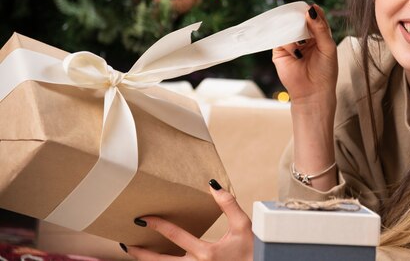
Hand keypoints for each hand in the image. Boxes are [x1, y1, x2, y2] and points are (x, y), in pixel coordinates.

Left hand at [124, 179, 252, 260]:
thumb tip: (213, 184)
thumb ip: (228, 204)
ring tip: (135, 252)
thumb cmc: (253, 250)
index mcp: (207, 253)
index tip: (143, 218)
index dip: (158, 225)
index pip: (176, 237)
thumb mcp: (243, 225)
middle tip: (127, 243)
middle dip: (141, 253)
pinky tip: (156, 259)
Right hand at [272, 4, 337, 103]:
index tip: (311, 7)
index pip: (315, 17)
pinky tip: (292, 46)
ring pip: (288, 27)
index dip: (313, 11)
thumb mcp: (328, 47)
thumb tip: (311, 9)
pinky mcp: (280, 51)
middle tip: (302, 15)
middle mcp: (304, 38)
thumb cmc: (325, 71)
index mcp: (318, 35)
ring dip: (291, 26)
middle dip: (300, 16)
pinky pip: (279, 38)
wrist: (313, 92)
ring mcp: (291, 44)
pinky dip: (285, 39)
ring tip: (298, 32)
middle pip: (300, 20)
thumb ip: (320, 28)